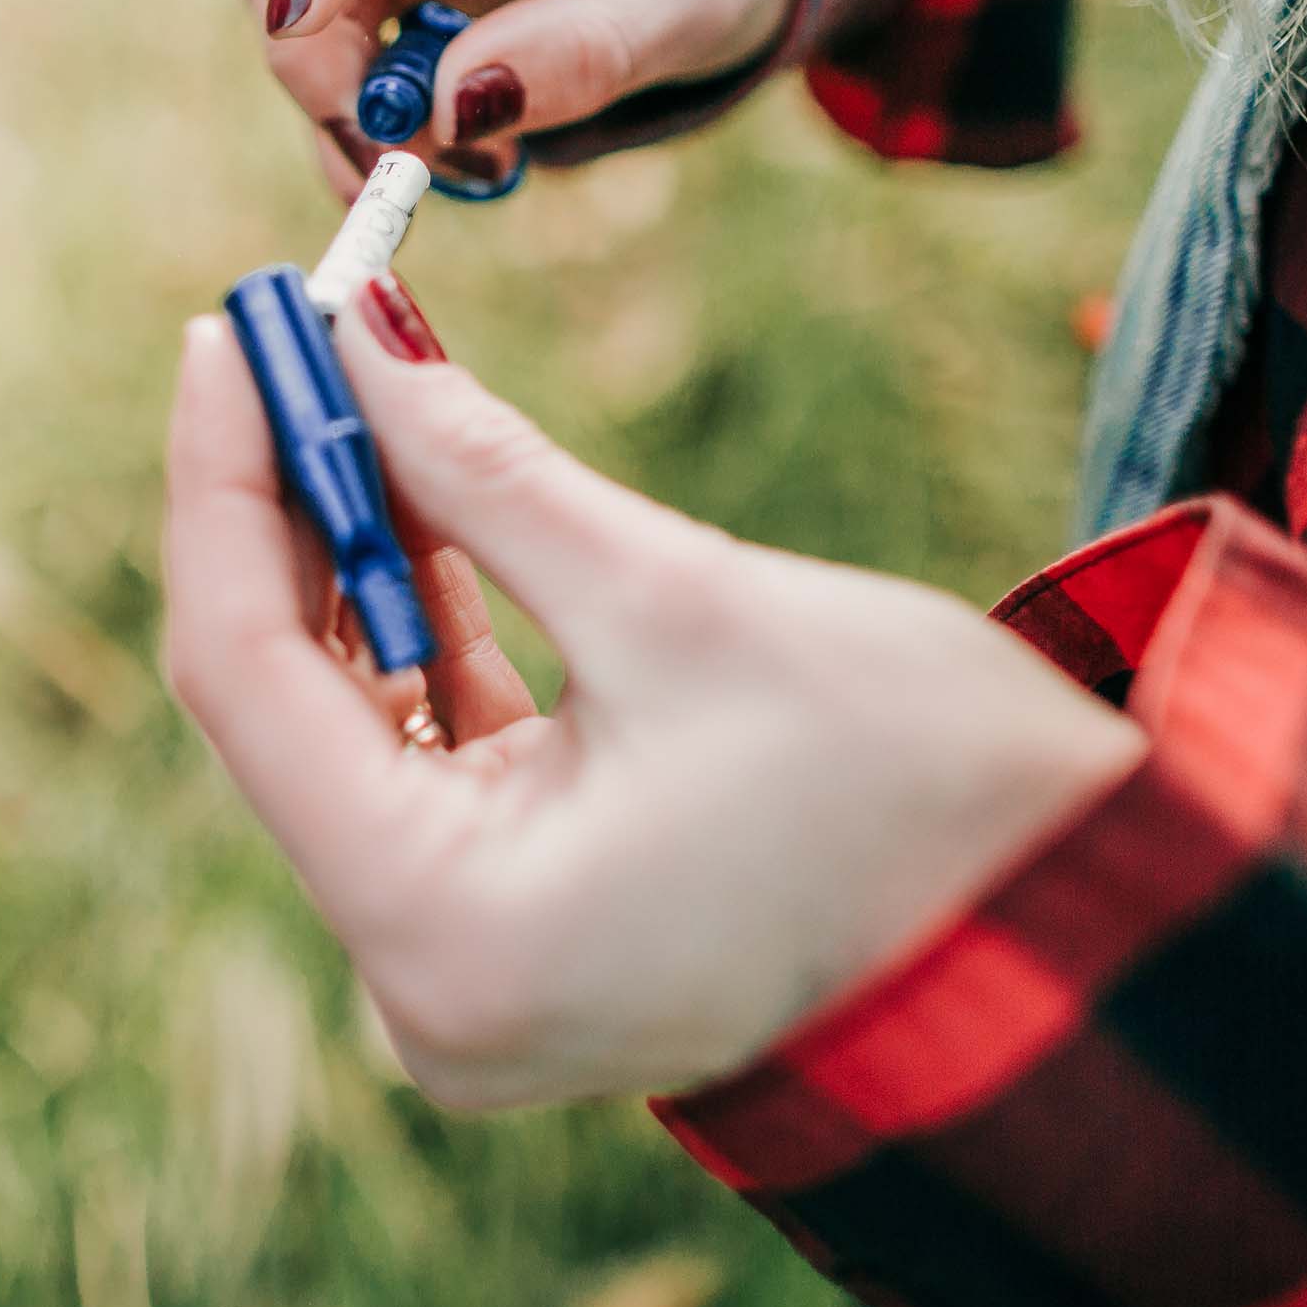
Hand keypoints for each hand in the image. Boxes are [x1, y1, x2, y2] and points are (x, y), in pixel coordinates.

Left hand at [161, 288, 1145, 1107]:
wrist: (1081, 942)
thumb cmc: (927, 793)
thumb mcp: (683, 600)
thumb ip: (488, 471)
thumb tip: (356, 334)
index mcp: (445, 930)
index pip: (249, 677)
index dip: (224, 484)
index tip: (232, 326)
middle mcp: (425, 983)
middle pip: (284, 704)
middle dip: (287, 506)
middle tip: (296, 324)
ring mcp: (469, 972)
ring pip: (352, 726)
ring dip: (357, 557)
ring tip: (357, 380)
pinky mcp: (525, 935)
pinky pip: (429, 764)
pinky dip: (428, 634)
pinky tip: (422, 496)